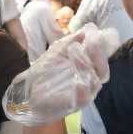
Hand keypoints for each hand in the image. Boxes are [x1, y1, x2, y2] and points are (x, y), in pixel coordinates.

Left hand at [3, 23, 118, 125]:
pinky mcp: (74, 105)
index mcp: (88, 68)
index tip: (92, 33)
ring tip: (73, 52)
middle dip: (97, 54)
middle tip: (88, 42)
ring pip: (95, 82)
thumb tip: (88, 28)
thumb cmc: (46, 71)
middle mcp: (89, 81)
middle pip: (103, 70)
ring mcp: (84, 94)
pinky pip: (84, 99)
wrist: (29, 92)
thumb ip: (71, 41)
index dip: (100, 45)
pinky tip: (78, 82)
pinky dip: (83, 90)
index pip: (101, 57)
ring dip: (86, 66)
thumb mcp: (57, 51)